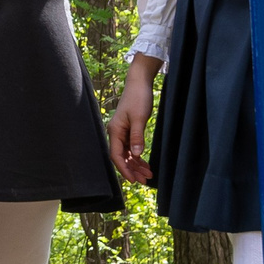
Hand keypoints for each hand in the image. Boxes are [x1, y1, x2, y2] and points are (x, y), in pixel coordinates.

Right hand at [109, 55, 160, 183]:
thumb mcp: (139, 117)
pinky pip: (131, 148)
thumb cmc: (138, 98)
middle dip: (132, 170)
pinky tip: (145, 164)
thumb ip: (137, 136)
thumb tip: (136, 154)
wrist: (139, 83)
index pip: (116, 155)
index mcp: (115, 131)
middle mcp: (116, 133)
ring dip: (136, 165)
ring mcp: (122, 132)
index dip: (124, 169)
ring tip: (148, 175)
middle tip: (145, 181)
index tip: (134, 180)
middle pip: (122, 157)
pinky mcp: (129, 130)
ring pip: (127, 154)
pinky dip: (138, 157)